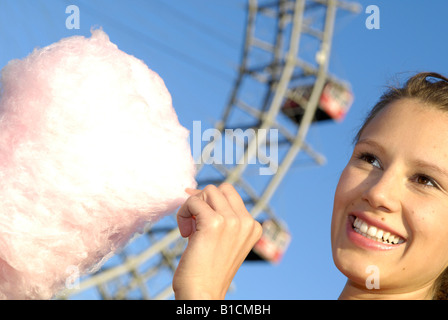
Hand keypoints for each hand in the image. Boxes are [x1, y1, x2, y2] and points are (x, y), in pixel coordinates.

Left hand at [173, 183, 261, 299]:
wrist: (202, 294)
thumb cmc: (207, 271)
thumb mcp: (221, 240)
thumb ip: (217, 216)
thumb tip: (191, 190)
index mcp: (253, 226)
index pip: (230, 195)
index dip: (210, 202)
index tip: (197, 218)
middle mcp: (246, 222)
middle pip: (220, 189)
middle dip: (203, 201)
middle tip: (195, 223)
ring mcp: (232, 221)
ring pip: (207, 191)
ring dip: (192, 207)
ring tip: (190, 229)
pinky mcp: (213, 222)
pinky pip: (192, 201)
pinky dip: (183, 214)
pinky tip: (185, 234)